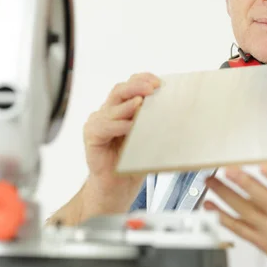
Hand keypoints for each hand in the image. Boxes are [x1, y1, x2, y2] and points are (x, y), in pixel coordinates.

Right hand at [83, 72, 160, 193]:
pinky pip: (104, 126)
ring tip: (141, 103)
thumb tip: (175, 112)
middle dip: (137, 86)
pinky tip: (130, 126)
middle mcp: (108, 111)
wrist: (117, 187)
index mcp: (122, 108)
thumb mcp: (148, 138)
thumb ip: (155, 123)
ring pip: (112, 107)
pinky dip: (119, 125)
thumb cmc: (133, 162)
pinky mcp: (91, 136)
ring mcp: (98, 122)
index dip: (143, 80)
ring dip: (129, 105)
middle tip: (152, 88)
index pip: (131, 85)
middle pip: (120, 90)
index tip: (159, 82)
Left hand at [203, 155, 266, 266]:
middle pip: (262, 197)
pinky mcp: (261, 241)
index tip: (262, 164)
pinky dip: (221, 217)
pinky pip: (238, 229)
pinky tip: (209, 205)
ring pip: (245, 211)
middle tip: (227, 169)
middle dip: (243, 182)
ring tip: (211, 181)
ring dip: (225, 195)